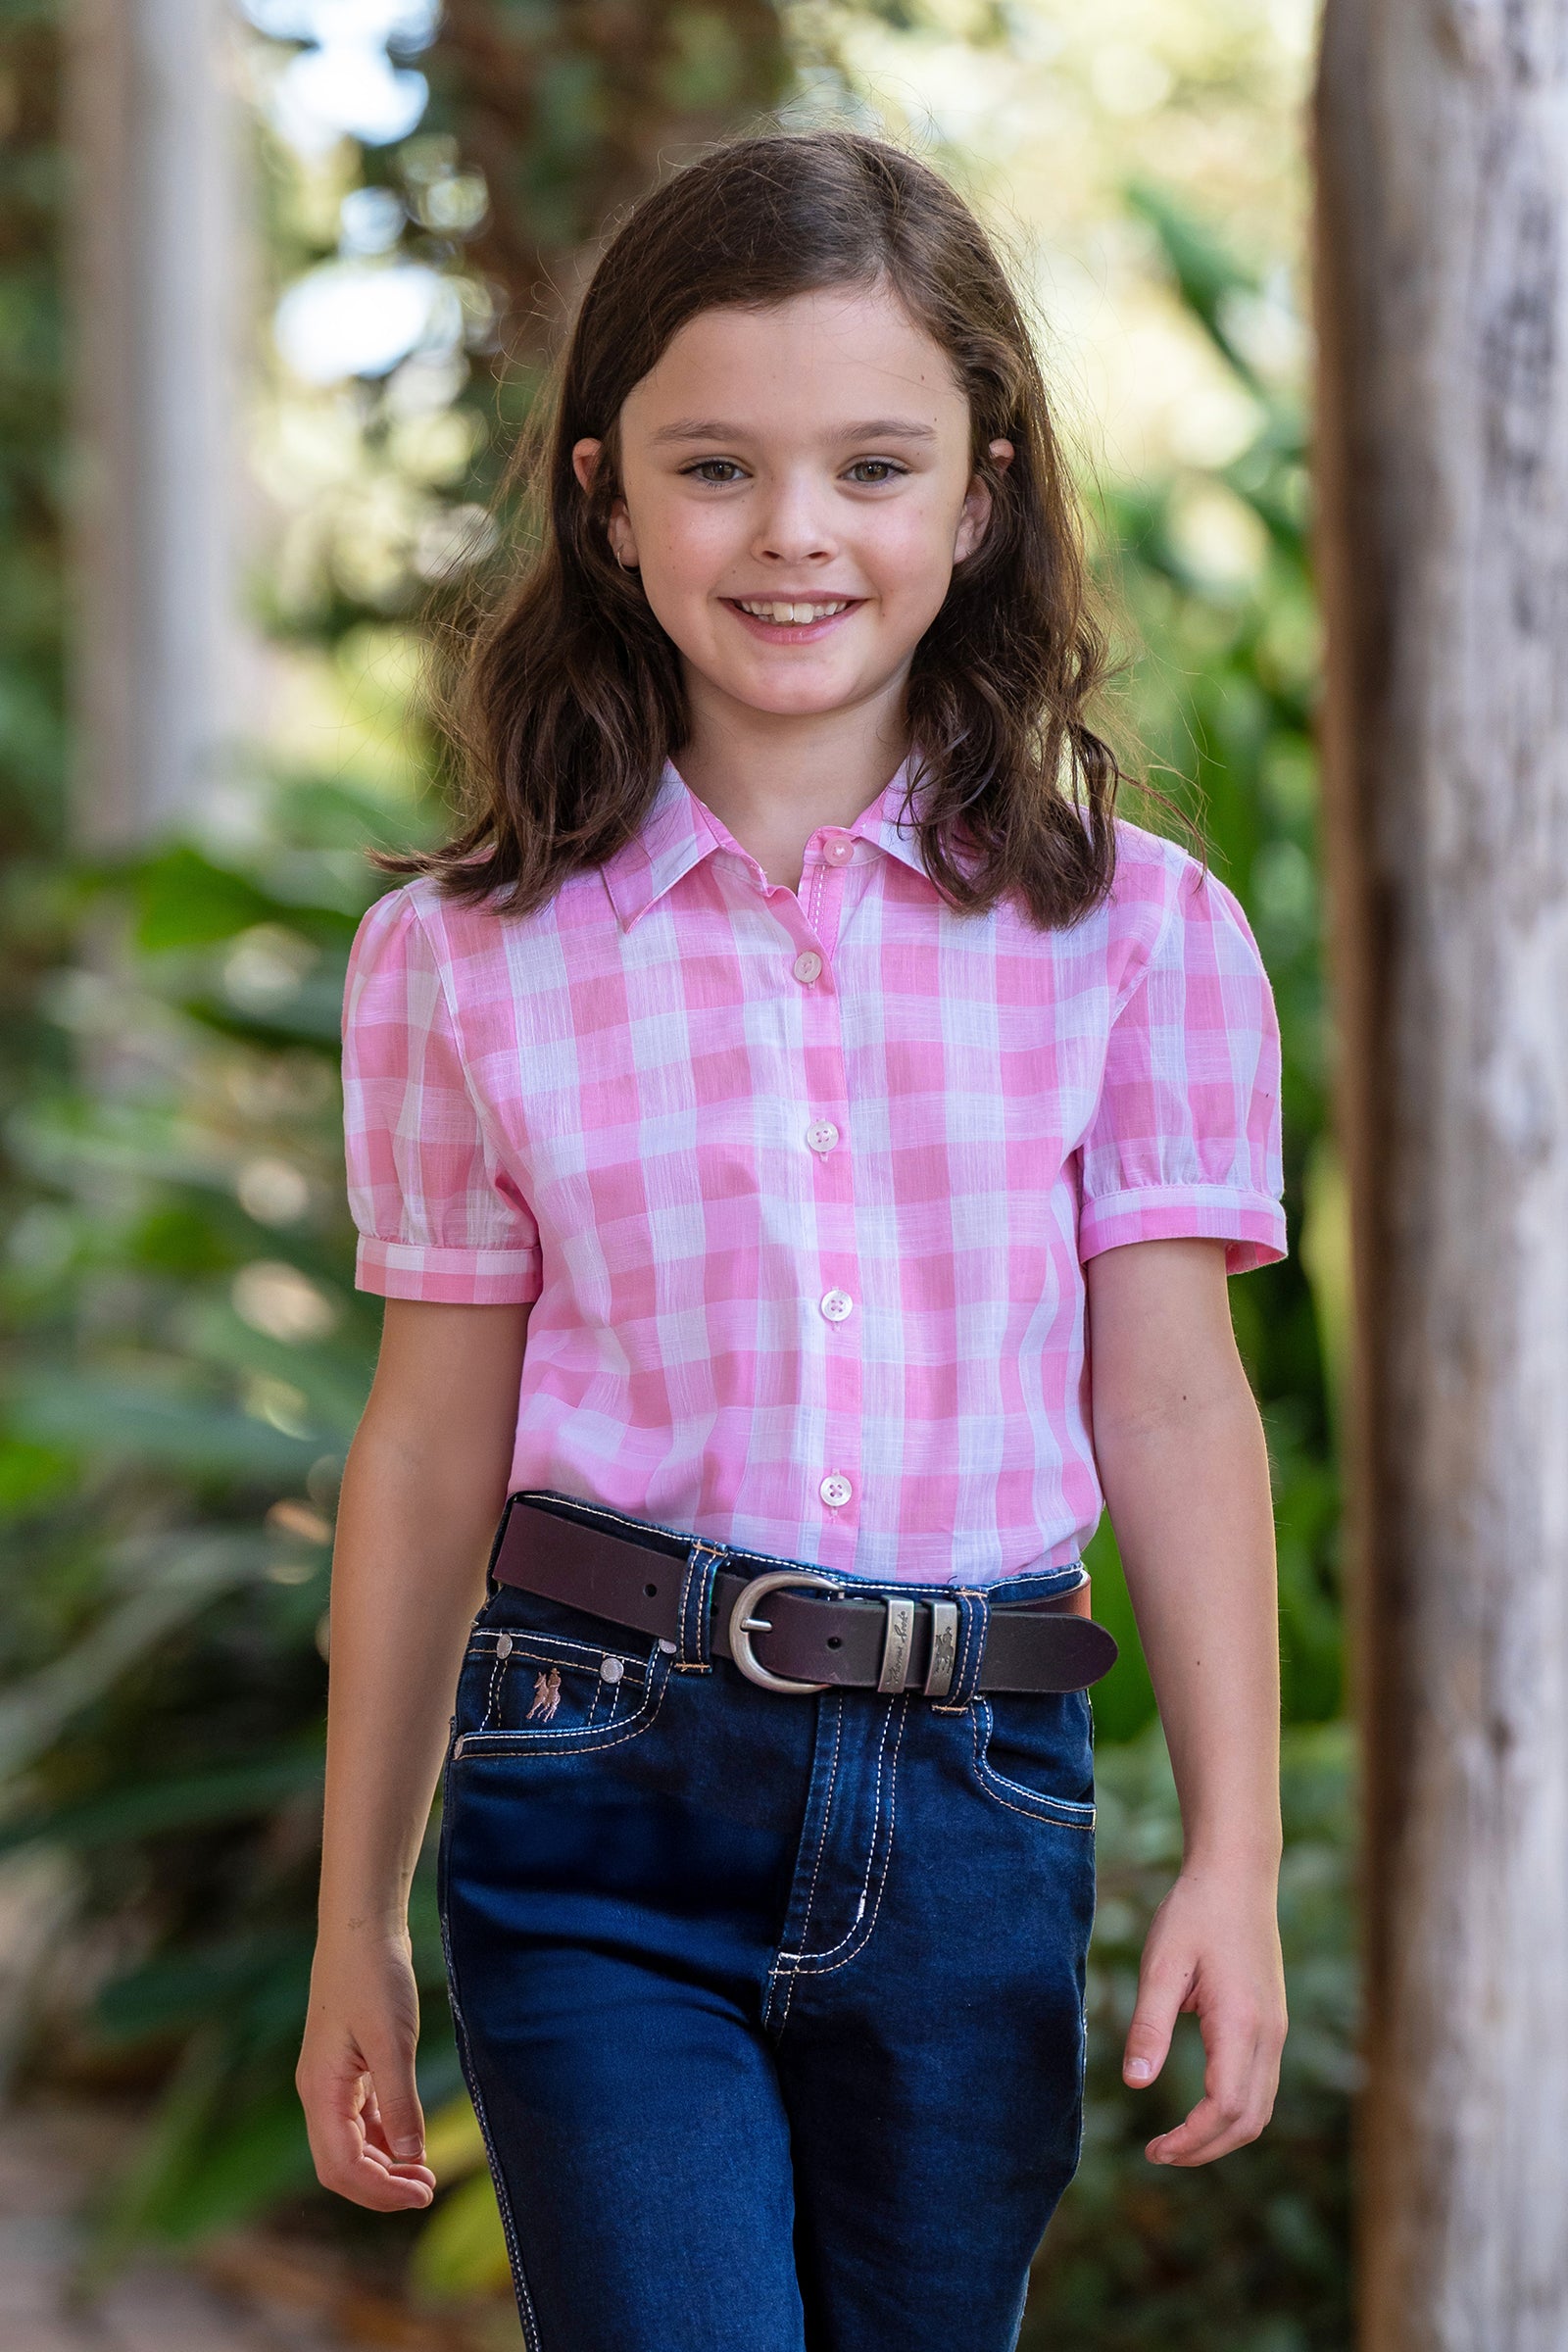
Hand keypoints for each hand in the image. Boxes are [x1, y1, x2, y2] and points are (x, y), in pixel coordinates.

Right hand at [297, 1926, 436, 2209]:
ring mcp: (331, 2083)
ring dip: (385, 2165)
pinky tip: (412, 2140)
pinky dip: (385, 2137)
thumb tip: (412, 2158)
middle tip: (427, 2189)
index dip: (380, 2190)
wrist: (361, 1929)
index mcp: (321, 2091)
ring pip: (352, 2145)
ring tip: (424, 2173)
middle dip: (381, 2186)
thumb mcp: (392, 2041)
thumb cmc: (374, 1977)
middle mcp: (319, 2094)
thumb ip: (401, 2102)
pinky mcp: (347, 2069)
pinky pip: (361, 2120)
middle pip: (342, 2166)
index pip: (342, 2167)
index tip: (423, 2192)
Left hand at [1121, 1863, 1286, 2165]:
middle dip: (1205, 2148)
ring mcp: (1276, 2030)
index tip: (1153, 2151)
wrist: (1237, 1874)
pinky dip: (1234, 2111)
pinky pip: (1261, 2085)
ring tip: (1176, 2140)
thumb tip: (1134, 2084)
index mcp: (1241, 2024)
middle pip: (1249, 2121)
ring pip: (1260, 2108)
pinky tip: (1201, 2107)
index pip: (1225, 2109)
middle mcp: (1268, 2035)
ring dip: (1222, 2134)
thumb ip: (1149, 2026)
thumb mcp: (1161, 1966)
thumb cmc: (1194, 1913)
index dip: (1190, 2140)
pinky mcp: (1272, 2023)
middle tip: (1158, 2154)